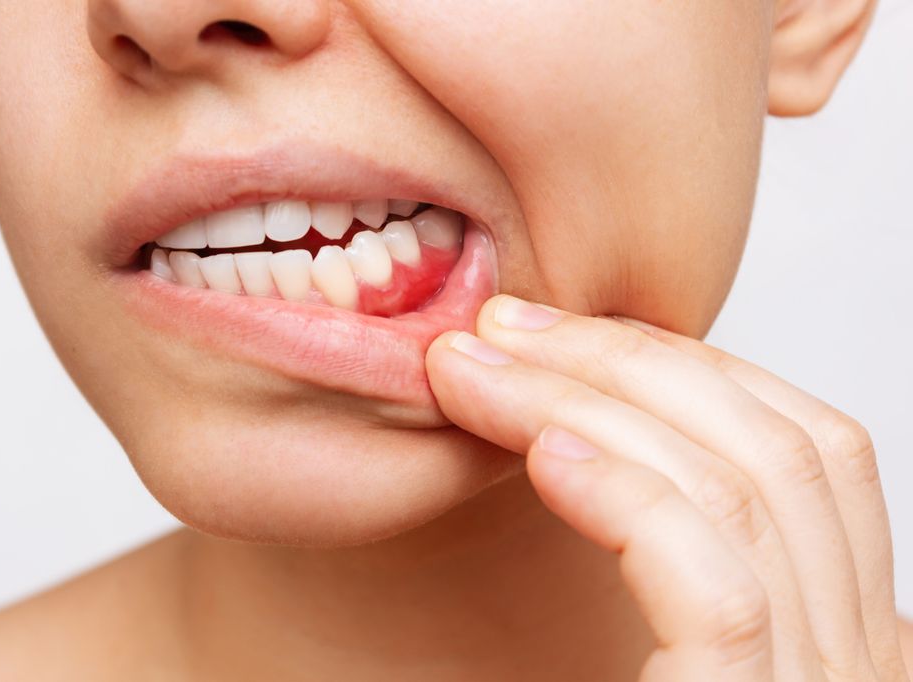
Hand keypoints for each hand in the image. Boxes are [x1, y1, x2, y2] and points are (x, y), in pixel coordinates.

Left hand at [425, 294, 909, 680]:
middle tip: (501, 324)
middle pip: (778, 444)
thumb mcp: (669, 648)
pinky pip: (716, 582)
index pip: (805, 451)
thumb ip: (661, 558)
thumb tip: (575, 436)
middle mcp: (861, 662)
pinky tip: (537, 448)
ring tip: (476, 366)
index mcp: (844, 637)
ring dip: (594, 398)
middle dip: (630, 360)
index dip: (687, 370)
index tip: (556, 337)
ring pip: (746, 485)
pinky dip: (625, 492)